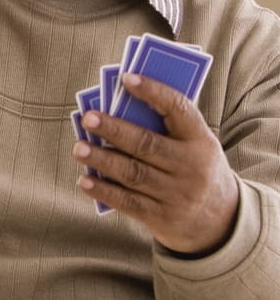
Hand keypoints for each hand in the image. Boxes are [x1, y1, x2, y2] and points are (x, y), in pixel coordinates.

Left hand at [74, 72, 239, 254]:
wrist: (220, 220)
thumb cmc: (193, 169)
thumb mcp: (193, 147)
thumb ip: (163, 130)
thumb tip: (113, 111)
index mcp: (200, 140)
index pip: (179, 109)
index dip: (154, 92)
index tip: (127, 78)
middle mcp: (191, 166)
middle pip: (147, 144)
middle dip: (115, 130)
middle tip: (88, 118)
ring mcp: (177, 194)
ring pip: (133, 173)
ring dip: (102, 160)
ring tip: (78, 147)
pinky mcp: (162, 217)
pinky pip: (128, 202)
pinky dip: (104, 191)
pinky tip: (84, 180)